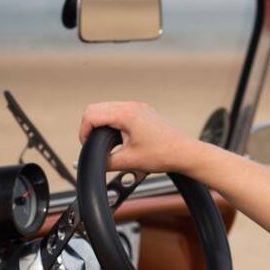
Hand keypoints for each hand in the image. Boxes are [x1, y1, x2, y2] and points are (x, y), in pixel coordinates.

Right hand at [78, 101, 204, 173]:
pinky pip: (120, 112)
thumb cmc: (164, 154)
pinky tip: (119, 139)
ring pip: (107, 109)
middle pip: (97, 109)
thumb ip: (105, 161)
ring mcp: (139, 108)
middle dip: (91, 127)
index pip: (91, 114)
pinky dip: (114, 123)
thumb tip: (93, 163)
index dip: (84, 131)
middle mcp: (132, 106)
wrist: (185, 153)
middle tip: (93, 145)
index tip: (87, 145)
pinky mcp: (143, 113)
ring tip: (106, 142)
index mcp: (126, 114)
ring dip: (102, 124)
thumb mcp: (129, 161)